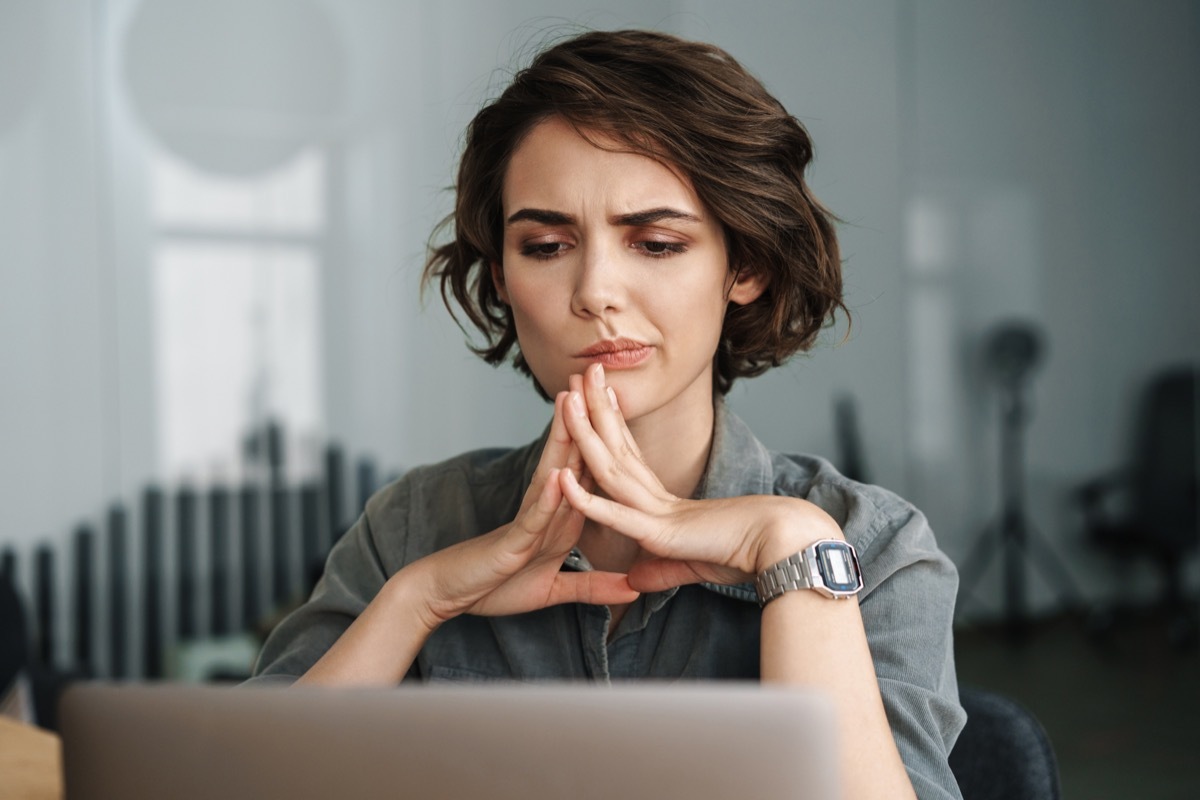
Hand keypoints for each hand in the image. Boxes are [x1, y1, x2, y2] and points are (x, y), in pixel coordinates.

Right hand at [412, 389, 639, 629]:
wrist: (447, 596)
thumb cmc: (495, 587)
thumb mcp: (553, 591)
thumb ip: (593, 588)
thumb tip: (634, 589)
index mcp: (558, 519)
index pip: (586, 471)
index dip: (604, 438)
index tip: (619, 404)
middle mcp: (544, 512)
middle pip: (569, 459)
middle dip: (584, 420)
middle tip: (595, 376)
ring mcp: (528, 525)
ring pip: (550, 477)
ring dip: (563, 441)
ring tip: (573, 402)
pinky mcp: (513, 545)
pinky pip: (533, 520)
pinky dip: (547, 501)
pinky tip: (559, 478)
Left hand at [556, 364, 842, 593]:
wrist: (784, 546)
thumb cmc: (748, 553)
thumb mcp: (692, 566)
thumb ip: (661, 570)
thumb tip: (634, 579)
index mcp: (666, 502)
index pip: (629, 457)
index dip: (609, 426)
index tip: (592, 398)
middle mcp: (658, 499)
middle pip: (617, 448)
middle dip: (595, 409)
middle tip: (582, 372)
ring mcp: (657, 512)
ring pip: (610, 467)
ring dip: (585, 432)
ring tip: (568, 397)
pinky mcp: (660, 533)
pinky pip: (616, 514)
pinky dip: (587, 499)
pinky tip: (561, 480)